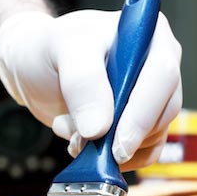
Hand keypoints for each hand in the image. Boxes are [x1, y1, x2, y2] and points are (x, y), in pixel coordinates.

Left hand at [0, 10, 181, 170]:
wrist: (34, 67)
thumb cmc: (51, 47)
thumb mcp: (63, 50)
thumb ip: (82, 82)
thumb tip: (99, 128)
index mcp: (149, 37)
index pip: (161, 77)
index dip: (142, 113)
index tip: (118, 143)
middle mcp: (157, 67)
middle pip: (162, 112)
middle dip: (121, 136)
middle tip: (82, 141)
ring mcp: (149, 98)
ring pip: (151, 137)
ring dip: (109, 147)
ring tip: (71, 133)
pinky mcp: (137, 125)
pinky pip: (140, 153)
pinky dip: (110, 158)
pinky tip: (80, 143)